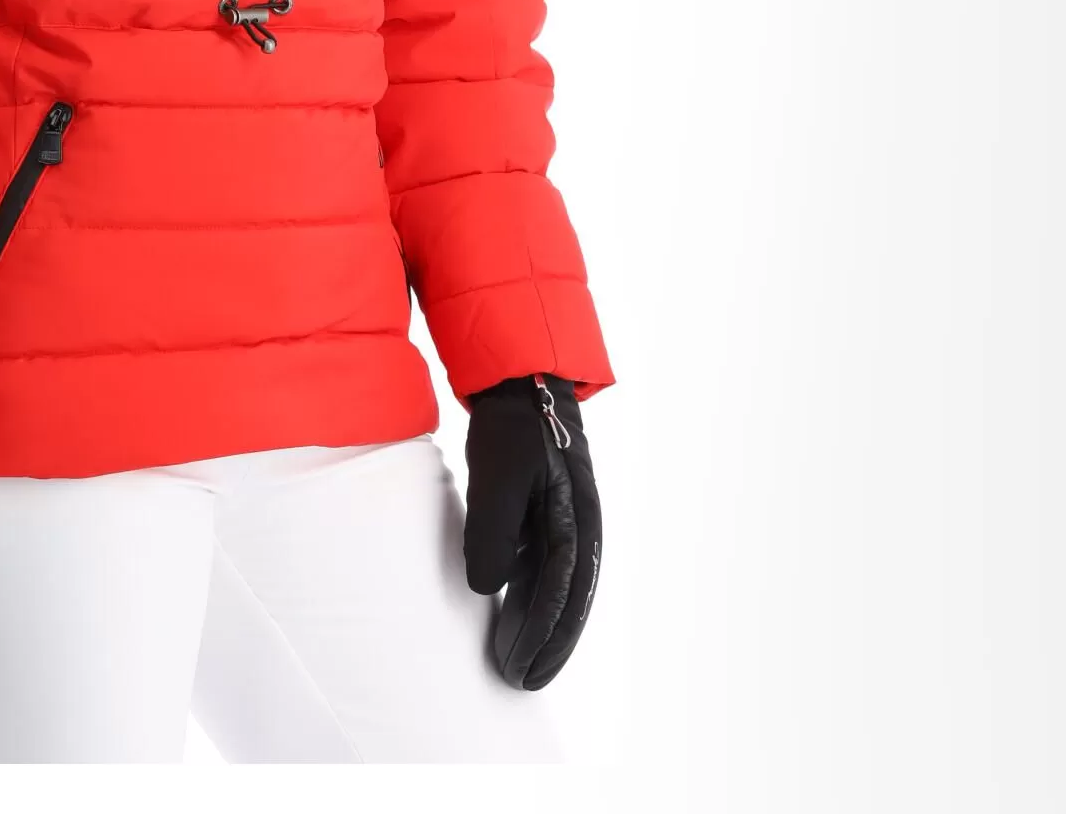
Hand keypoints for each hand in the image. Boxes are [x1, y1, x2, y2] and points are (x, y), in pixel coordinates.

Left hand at [461, 373, 602, 688]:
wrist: (522, 383)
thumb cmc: (512, 428)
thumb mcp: (497, 475)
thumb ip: (492, 531)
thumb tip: (484, 589)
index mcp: (577, 520)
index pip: (560, 593)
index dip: (541, 637)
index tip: (520, 669)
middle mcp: (581, 528)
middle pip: (568, 601)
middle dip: (548, 646)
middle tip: (522, 682)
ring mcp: (569, 523)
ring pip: (559, 589)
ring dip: (542, 628)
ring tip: (519, 664)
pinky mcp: (551, 516)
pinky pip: (547, 569)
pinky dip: (533, 599)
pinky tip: (512, 617)